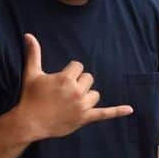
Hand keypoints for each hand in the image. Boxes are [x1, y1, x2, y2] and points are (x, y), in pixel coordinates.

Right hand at [17, 33, 132, 140]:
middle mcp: (76, 91)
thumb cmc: (30, 97)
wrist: (29, 123)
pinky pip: (104, 113)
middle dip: (79, 83)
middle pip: (89, 78)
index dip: (70, 72)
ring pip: (95, 94)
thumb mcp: (32, 73)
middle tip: (64, 92)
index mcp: (66, 79)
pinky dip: (117, 111)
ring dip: (87, 96)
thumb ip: (33, 53)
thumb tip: (28, 35)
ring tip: (71, 102)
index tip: (59, 81)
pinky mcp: (84, 118)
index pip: (78, 67)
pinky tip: (130, 109)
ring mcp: (82, 106)